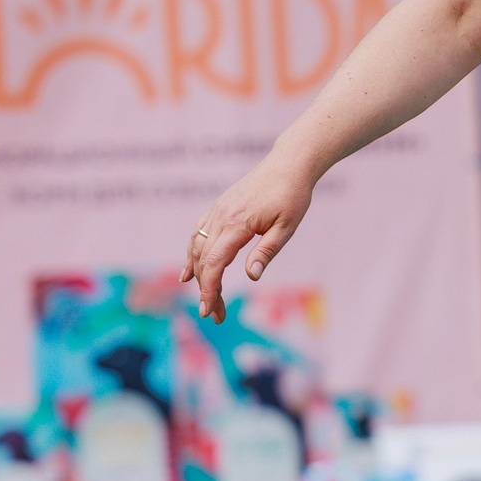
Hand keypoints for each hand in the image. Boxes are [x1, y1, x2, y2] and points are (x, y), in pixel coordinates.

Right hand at [181, 153, 315, 322]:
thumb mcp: (287, 227)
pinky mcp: (218, 208)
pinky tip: (189, 271)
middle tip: (216, 315)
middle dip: (206, 290)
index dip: (209, 289)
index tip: (208, 311)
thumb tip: (251, 276)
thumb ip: (267, 251)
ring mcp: (216, 211)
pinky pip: (198, 234)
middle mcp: (220, 217)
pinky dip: (191, 254)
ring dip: (198, 276)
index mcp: (237, 223)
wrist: (287, 164)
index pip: (215, 263)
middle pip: (204, 260)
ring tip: (207, 299)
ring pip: (197, 248)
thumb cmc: (292, 196)